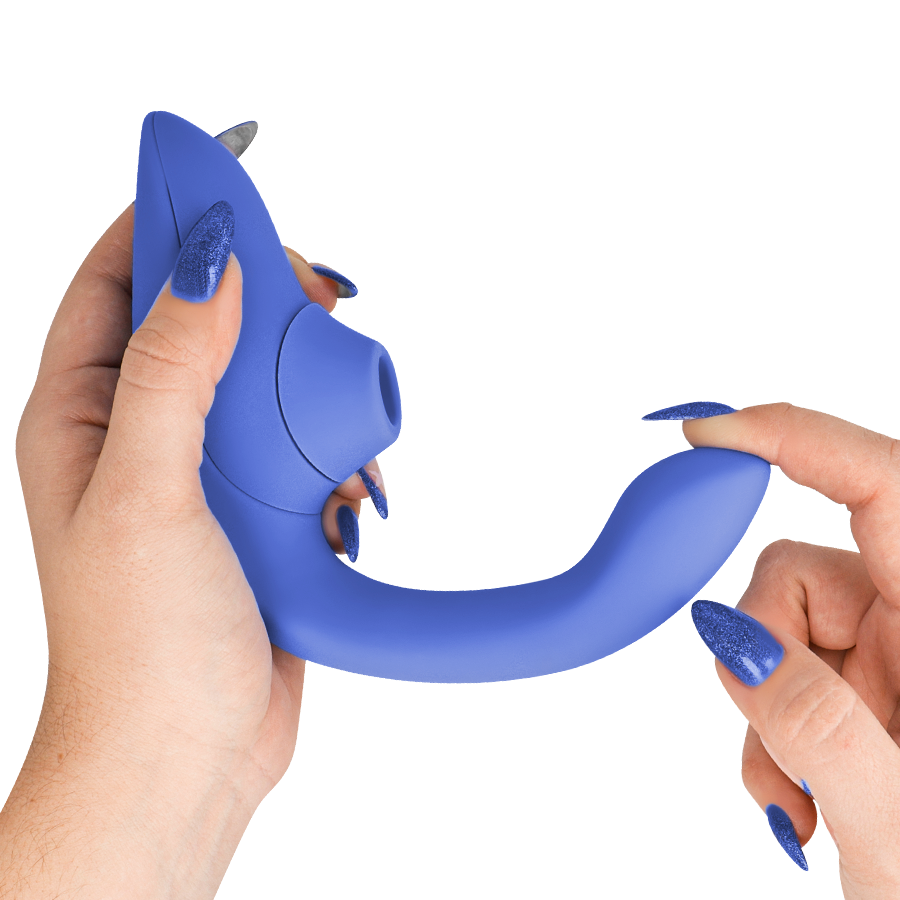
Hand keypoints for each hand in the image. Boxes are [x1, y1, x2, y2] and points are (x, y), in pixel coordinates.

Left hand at [1, 202, 385, 897]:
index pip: (115, 280)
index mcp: (84, 416)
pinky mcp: (258, 512)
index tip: (229, 182)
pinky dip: (338, 450)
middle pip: (205, 319)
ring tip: (348, 402)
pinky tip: (355, 483)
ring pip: (265, 380)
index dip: (167, 220)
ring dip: (312, 380)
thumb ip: (173, 372)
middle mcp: (142, 434)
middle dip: (265, 297)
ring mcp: (205, 473)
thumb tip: (207, 262)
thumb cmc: (141, 642)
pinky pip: (303, 445)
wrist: (188, 754)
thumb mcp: (146, 490)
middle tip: (320, 295)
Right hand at [684, 403, 899, 896]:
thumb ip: (817, 726)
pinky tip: (798, 797)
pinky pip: (770, 672)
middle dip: (754, 647)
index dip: (794, 439)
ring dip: (756, 709)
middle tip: (771, 734)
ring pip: (770, 628)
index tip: (708, 432)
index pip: (882, 485)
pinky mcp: (852, 688)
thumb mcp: (898, 825)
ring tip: (796, 797)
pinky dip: (761, 734)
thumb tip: (732, 638)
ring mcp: (885, 659)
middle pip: (794, 571)